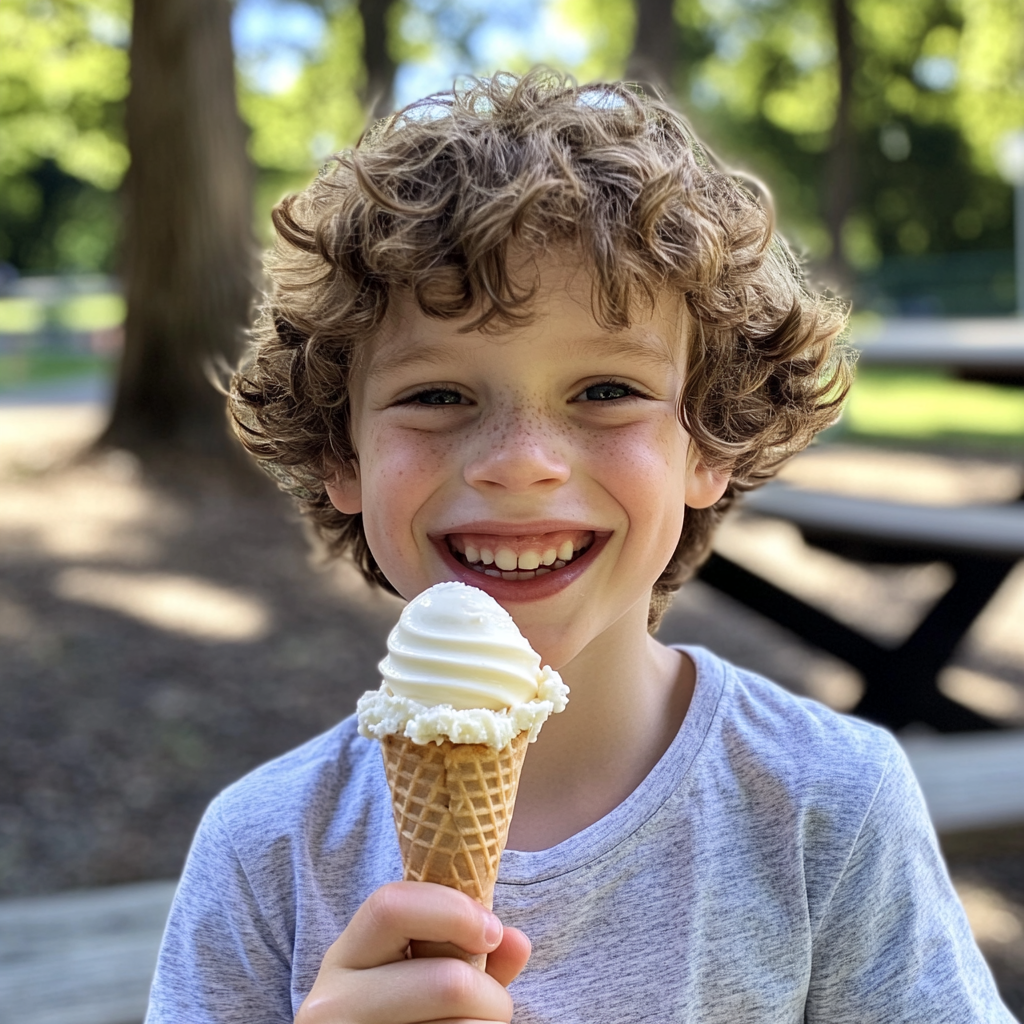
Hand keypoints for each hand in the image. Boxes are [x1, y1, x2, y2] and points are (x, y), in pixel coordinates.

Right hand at [295, 881, 531, 1023]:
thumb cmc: (402, 1013)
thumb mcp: (420, 974)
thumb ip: (466, 951)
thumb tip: (517, 942)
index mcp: (345, 958)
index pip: (391, 907)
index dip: (454, 911)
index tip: (492, 932)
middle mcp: (332, 1002)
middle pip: (445, 982)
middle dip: (490, 993)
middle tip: (495, 1005)